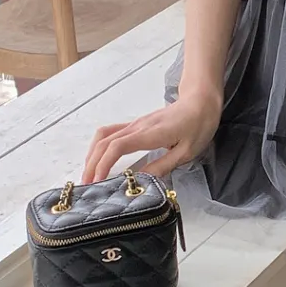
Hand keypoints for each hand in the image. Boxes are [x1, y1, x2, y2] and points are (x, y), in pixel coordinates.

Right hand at [80, 96, 218, 190]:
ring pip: (103, 136)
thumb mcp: (186, 151)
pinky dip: (99, 146)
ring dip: (92, 154)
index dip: (104, 164)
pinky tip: (98, 158)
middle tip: (86, 184)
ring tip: (89, 174)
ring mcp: (134, 124)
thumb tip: (141, 180)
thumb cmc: (197, 125)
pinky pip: (110, 132)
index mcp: (150, 134)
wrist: (199, 102)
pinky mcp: (135, 125)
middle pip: (104, 142)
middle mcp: (137, 127)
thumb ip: (162, 166)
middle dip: (92, 163)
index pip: (117, 147)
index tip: (98, 181)